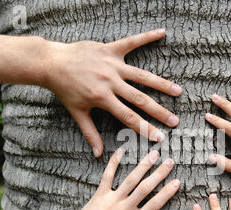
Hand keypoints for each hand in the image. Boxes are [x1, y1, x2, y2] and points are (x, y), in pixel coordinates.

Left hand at [45, 29, 181, 156]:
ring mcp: (112, 65)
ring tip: (178, 91)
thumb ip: (90, 133)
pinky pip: (131, 42)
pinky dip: (146, 37)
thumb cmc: (65, 89)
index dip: (145, 128)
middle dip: (159, 111)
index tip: (160, 137)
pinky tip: (162, 33)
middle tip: (175, 121)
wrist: (52, 63)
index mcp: (102, 98)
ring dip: (161, 83)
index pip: (128, 117)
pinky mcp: (110, 49)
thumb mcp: (77, 113)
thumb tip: (98, 154)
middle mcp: (110, 82)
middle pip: (140, 99)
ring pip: (141, 76)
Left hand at [68, 149, 179, 209]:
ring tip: (154, 154)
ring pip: (131, 179)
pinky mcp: (100, 195)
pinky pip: (108, 176)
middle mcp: (125, 208)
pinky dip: (114, 163)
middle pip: (146, 188)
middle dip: (159, 173)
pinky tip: (121, 151)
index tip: (177, 182)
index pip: (155, 204)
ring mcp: (112, 199)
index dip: (167, 192)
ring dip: (143, 165)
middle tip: (171, 161)